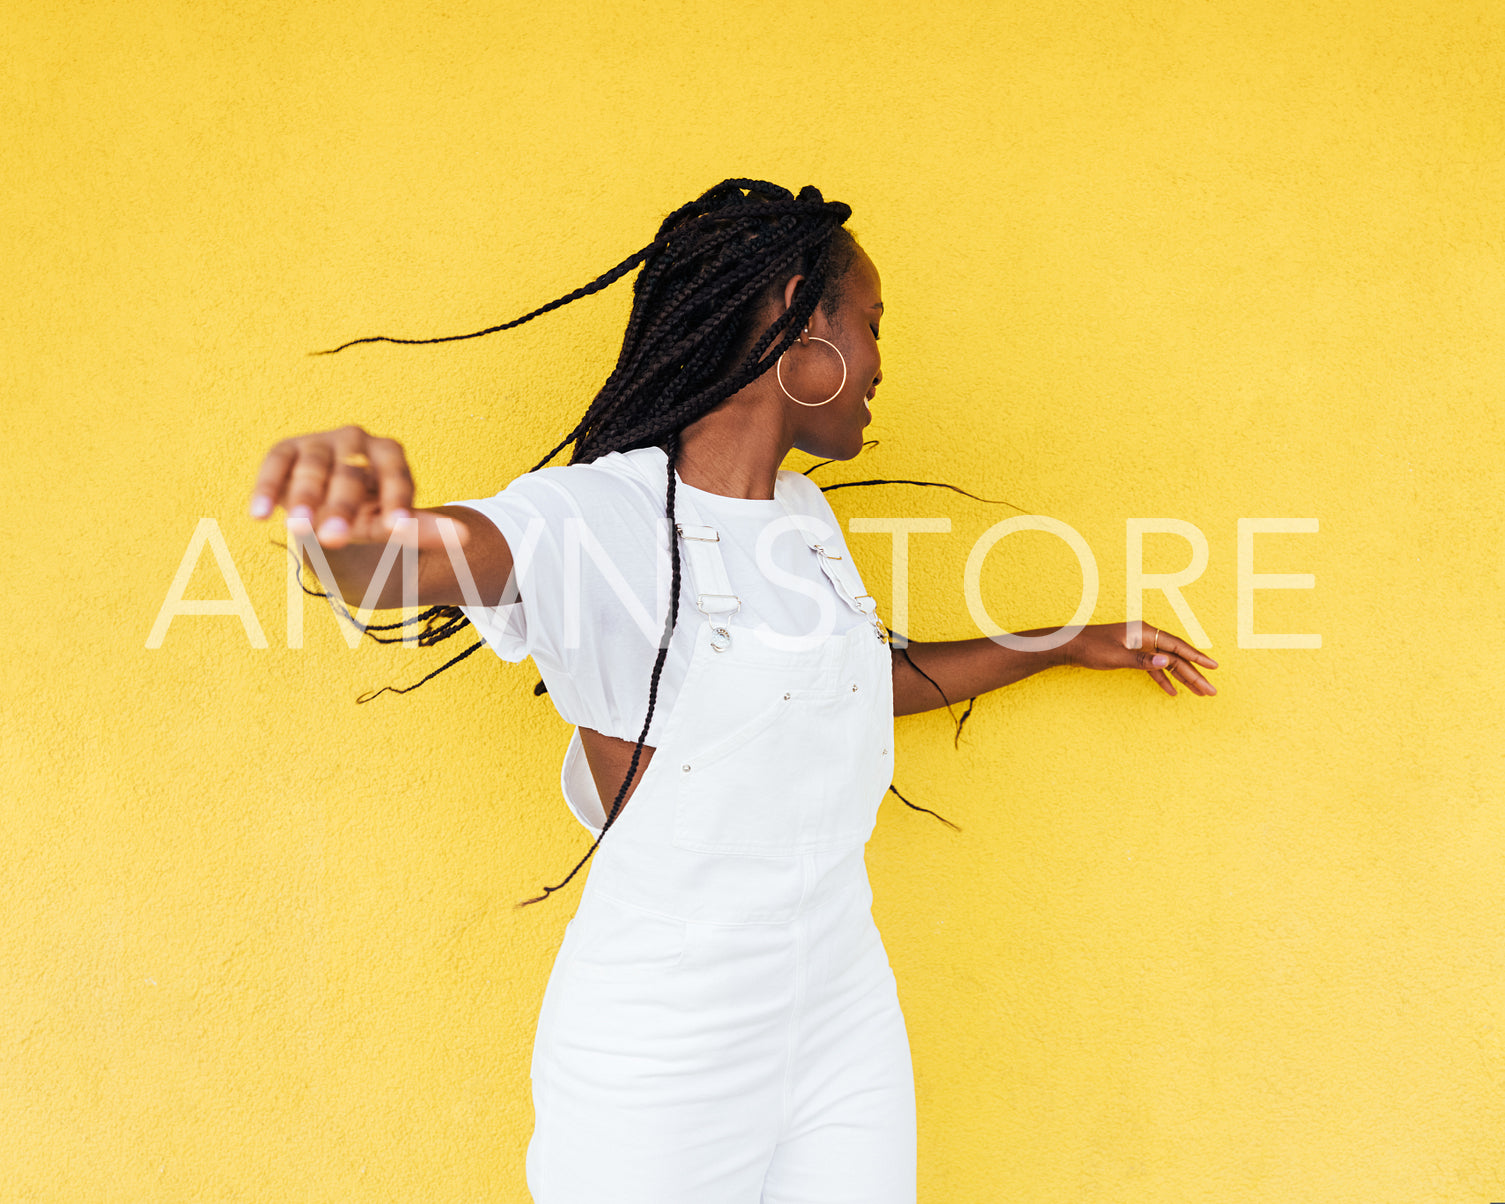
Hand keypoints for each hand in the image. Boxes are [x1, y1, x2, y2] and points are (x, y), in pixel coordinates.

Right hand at [247, 424, 464, 549]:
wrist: (334, 503)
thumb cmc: (373, 512)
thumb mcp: (396, 521)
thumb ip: (422, 529)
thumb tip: (467, 538)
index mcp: (389, 454)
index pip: (396, 473)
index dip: (397, 501)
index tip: (397, 531)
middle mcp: (355, 441)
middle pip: (350, 474)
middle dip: (342, 507)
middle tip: (336, 538)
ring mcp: (319, 444)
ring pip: (312, 468)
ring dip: (303, 498)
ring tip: (298, 528)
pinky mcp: (287, 451)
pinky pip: (276, 464)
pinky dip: (267, 487)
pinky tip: (258, 514)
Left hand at [1063, 623, 1217, 696]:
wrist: (1070, 646)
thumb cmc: (1090, 648)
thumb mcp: (1116, 656)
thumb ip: (1142, 660)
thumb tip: (1166, 662)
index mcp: (1145, 632)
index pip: (1177, 645)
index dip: (1197, 657)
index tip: (1214, 667)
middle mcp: (1146, 637)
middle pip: (1176, 657)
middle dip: (1194, 674)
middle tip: (1211, 691)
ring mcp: (1140, 646)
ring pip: (1167, 664)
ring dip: (1183, 679)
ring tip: (1199, 693)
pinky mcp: (1133, 654)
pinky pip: (1154, 668)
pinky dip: (1163, 680)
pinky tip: (1172, 692)